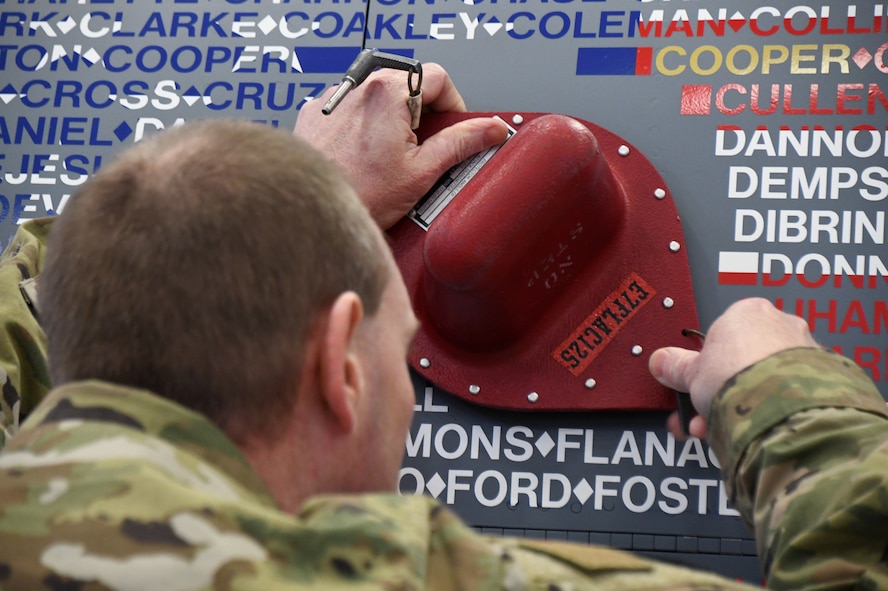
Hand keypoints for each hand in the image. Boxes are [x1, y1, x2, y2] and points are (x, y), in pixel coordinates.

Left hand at [294, 63, 509, 229]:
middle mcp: (357, 88)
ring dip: (392, 118)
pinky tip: (364, 155)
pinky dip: (363, 125)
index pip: (437, 77)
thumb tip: (490, 130)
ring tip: (390, 156)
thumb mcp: (422, 172)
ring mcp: (333, 100)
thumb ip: (460, 144)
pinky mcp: (315, 114)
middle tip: (423, 147)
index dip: (452, 105)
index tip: (451, 129)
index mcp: (387, 93)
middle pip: (407, 83)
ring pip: (378, 95)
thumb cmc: (360, 196)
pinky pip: (350, 108)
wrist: (313, 213)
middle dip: (422, 113)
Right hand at [649, 298, 819, 438]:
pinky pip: (786, 393)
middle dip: (720, 390)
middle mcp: (780, 324)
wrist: (779, 405)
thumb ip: (676, 366)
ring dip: (740, 403)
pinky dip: (769, 410)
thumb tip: (661, 362)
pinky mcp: (824, 377)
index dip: (704, 366)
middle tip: (704, 413)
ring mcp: (805, 349)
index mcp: (746, 312)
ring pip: (765, 378)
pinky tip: (751, 428)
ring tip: (721, 428)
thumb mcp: (692, 374)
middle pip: (743, 360)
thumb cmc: (737, 376)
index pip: (721, 336)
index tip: (696, 387)